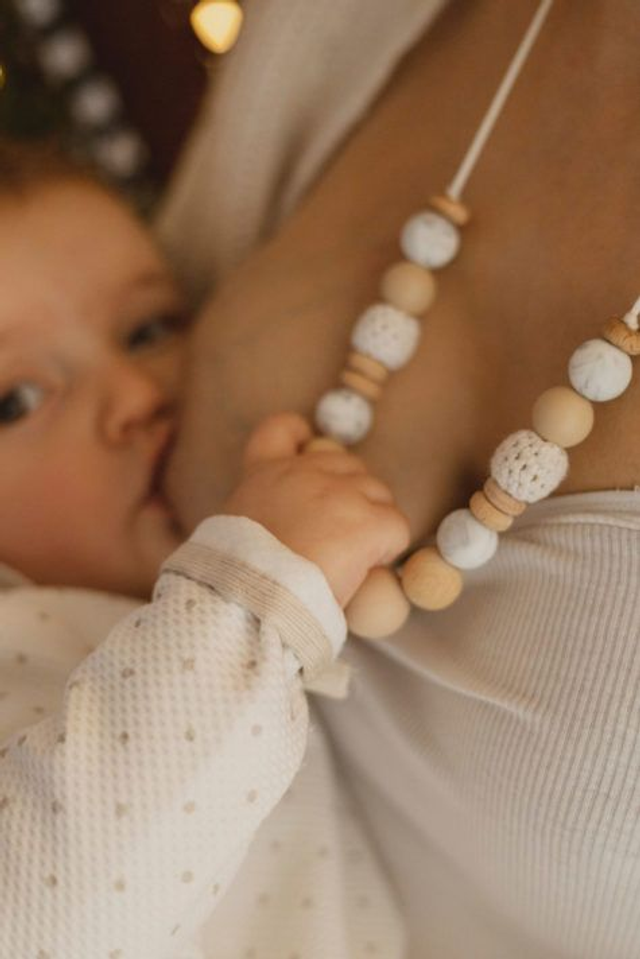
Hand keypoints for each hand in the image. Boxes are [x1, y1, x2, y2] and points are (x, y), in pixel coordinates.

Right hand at [221, 412, 409, 606]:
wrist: (258, 599)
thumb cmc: (243, 578)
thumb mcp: (236, 530)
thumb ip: (265, 513)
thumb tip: (287, 529)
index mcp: (265, 474)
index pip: (280, 430)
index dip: (297, 433)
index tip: (307, 442)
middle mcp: (305, 472)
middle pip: (348, 465)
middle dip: (352, 494)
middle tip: (341, 533)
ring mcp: (341, 493)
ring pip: (378, 495)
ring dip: (372, 522)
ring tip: (354, 558)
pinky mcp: (369, 522)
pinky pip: (396, 527)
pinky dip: (388, 548)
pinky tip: (369, 567)